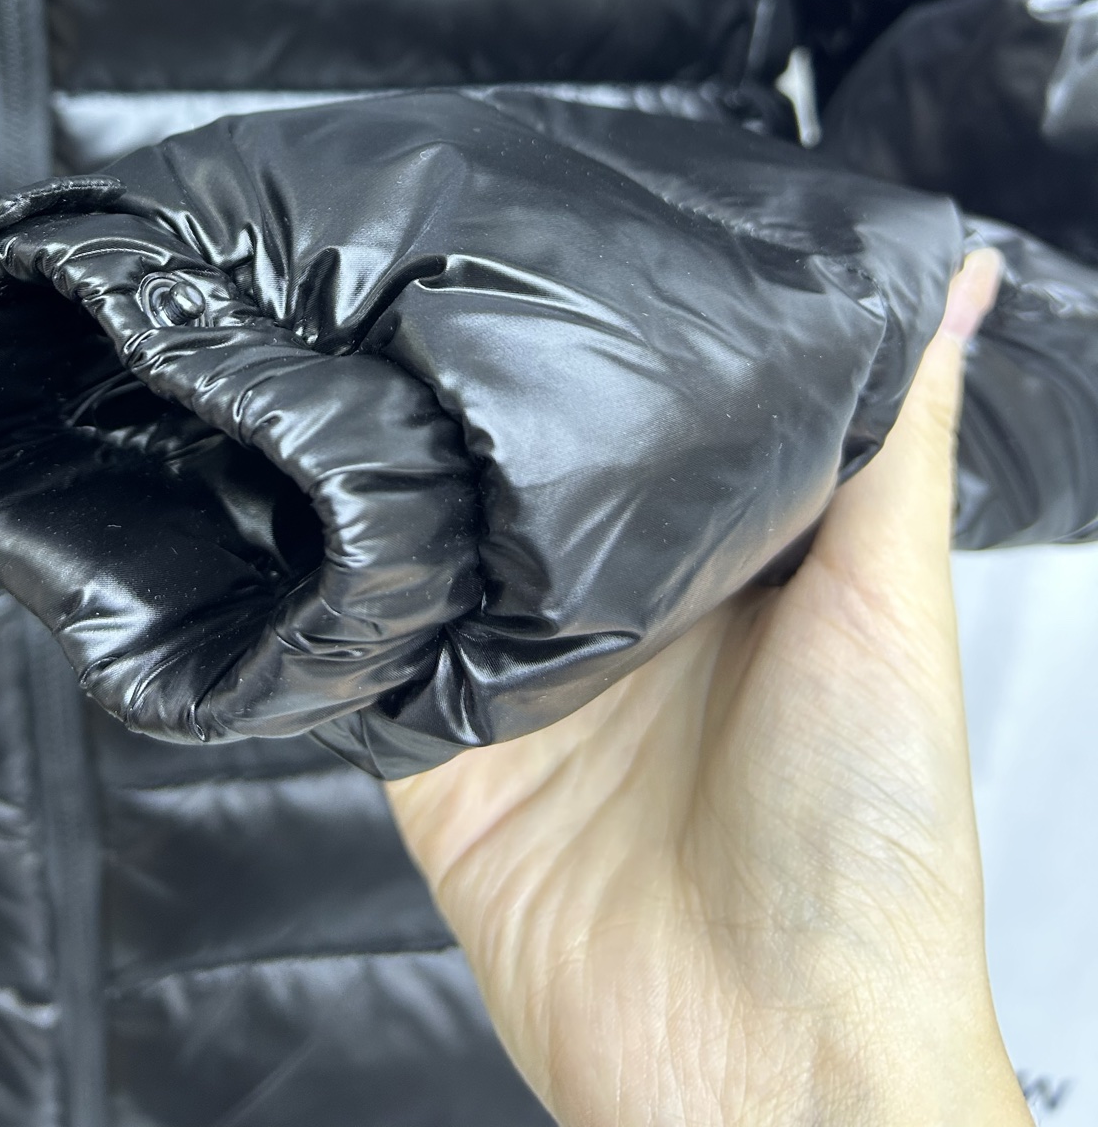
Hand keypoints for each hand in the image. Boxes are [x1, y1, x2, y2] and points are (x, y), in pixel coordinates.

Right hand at [388, 251, 1029, 1126]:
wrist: (775, 1070)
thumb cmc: (874, 851)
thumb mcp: (893, 609)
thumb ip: (900, 439)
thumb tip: (962, 277)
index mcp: (730, 571)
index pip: (658, 419)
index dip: (622, 335)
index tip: (571, 230)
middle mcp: (621, 621)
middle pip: (532, 482)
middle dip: (483, 401)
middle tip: (421, 280)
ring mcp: (526, 689)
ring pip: (435, 554)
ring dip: (399, 493)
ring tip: (347, 377)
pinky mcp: (443, 762)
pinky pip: (367, 666)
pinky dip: (336, 609)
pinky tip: (310, 535)